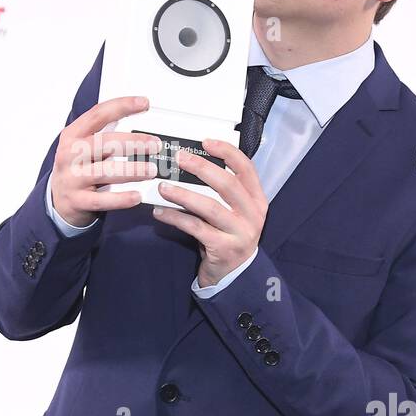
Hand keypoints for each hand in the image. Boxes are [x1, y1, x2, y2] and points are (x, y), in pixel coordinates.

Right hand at [49, 95, 162, 226]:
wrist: (57, 200)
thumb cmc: (77, 168)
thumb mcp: (83, 146)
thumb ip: (104, 133)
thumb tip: (138, 118)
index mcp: (72, 135)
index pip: (98, 115)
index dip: (122, 106)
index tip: (144, 103)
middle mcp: (70, 155)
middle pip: (104, 143)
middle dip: (133, 142)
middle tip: (155, 144)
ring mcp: (72, 179)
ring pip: (105, 171)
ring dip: (132, 170)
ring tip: (151, 170)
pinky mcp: (77, 201)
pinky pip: (102, 200)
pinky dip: (121, 199)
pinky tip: (136, 196)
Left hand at [151, 139, 267, 287]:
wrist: (233, 274)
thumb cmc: (227, 235)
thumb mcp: (233, 211)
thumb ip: (221, 191)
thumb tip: (191, 163)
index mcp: (256, 200)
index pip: (246, 168)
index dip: (226, 152)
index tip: (205, 142)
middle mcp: (252, 214)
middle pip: (227, 184)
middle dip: (201, 168)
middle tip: (179, 159)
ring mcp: (240, 233)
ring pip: (210, 207)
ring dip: (183, 194)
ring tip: (163, 186)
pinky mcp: (224, 248)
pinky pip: (196, 228)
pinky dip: (175, 218)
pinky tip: (160, 212)